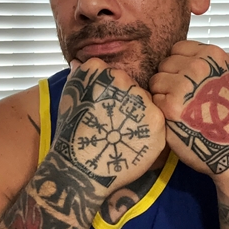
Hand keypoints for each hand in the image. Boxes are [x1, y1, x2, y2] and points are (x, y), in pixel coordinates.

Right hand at [52, 58, 165, 195]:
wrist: (79, 168)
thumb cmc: (71, 133)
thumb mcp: (69, 97)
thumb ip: (78, 75)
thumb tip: (78, 60)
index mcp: (99, 69)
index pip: (115, 75)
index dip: (111, 94)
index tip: (103, 109)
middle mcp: (122, 79)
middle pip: (133, 86)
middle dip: (127, 104)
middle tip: (114, 125)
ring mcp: (140, 98)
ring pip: (147, 102)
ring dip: (140, 116)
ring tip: (123, 134)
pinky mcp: (156, 120)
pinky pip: (158, 120)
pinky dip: (150, 131)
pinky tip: (134, 141)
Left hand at [149, 41, 228, 176]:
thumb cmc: (226, 114)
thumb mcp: (221, 76)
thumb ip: (199, 63)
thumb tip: (172, 57)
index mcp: (212, 56)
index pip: (177, 49)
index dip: (177, 66)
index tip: (187, 80)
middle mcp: (198, 67)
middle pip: (164, 64)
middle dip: (169, 79)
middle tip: (184, 98)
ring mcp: (183, 85)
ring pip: (155, 81)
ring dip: (162, 94)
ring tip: (180, 107)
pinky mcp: (171, 106)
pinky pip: (153, 99)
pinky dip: (161, 110)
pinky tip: (177, 118)